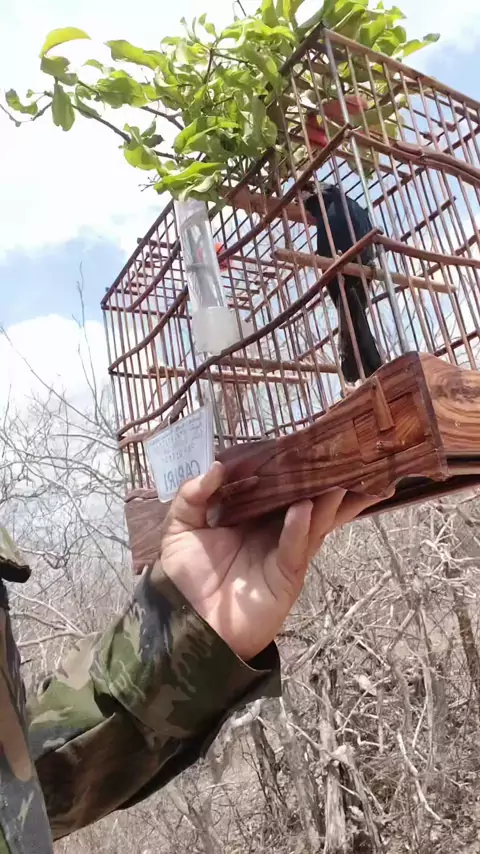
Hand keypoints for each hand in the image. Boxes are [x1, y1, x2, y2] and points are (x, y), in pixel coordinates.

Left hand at [157, 462, 385, 660]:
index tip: (305, 441)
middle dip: (326, 481)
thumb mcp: (180, 528)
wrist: (188, 626)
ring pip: (313, 522)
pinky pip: (295, 548)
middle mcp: (273, 530)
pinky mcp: (286, 575)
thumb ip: (192, 495)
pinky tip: (304, 509)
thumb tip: (217, 466)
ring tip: (342, 477)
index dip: (291, 466)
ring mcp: (284, 552)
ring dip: (327, 501)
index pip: (277, 485)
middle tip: (347, 456)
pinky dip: (300, 528)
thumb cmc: (185, 577)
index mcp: (251, 516)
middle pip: (306, 500)